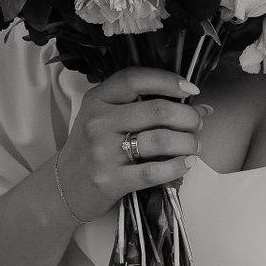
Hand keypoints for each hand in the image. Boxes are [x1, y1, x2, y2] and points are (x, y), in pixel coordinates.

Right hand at [53, 67, 204, 221]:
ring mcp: (103, 152)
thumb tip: (200, 107)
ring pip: (160, 140)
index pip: (135, 79)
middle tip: (197, 123)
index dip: (168, 80)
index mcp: (97, 99)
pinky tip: (185, 164)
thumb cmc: (92, 148)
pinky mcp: (110, 180)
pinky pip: (155, 172)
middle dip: (188, 116)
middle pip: (157, 110)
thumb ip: (143, 107)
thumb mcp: (105, 118)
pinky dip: (177, 167)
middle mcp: (98, 122)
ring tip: (193, 146)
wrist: (65, 186)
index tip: (191, 89)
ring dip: (187, 142)